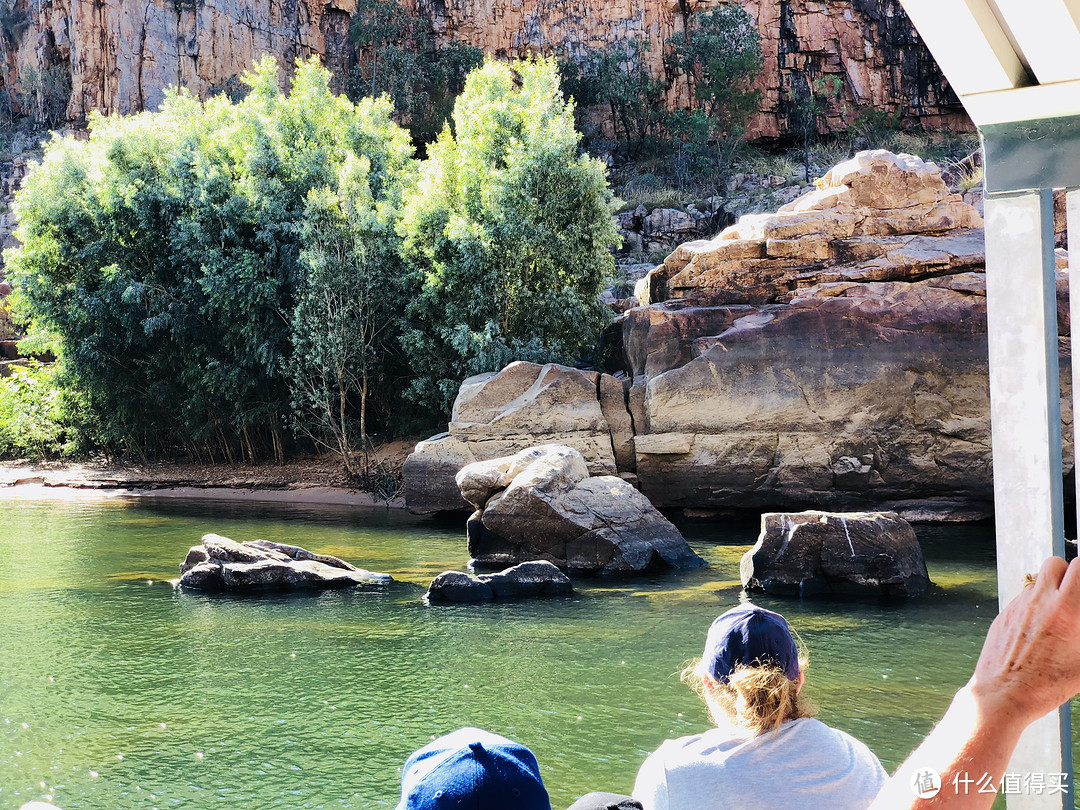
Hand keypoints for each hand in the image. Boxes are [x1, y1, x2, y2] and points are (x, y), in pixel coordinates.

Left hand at [970, 556, 1079, 728]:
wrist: (1003, 695)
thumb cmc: (1046, 684)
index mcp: (1065, 610)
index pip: (1079, 566)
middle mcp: (1039, 601)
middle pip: (1054, 564)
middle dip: (1067, 573)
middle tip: (1074, 593)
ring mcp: (1017, 606)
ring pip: (1036, 582)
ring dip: (1049, 590)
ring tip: (1057, 615)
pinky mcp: (1003, 615)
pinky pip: (1021, 599)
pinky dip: (1032, 606)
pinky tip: (1038, 630)